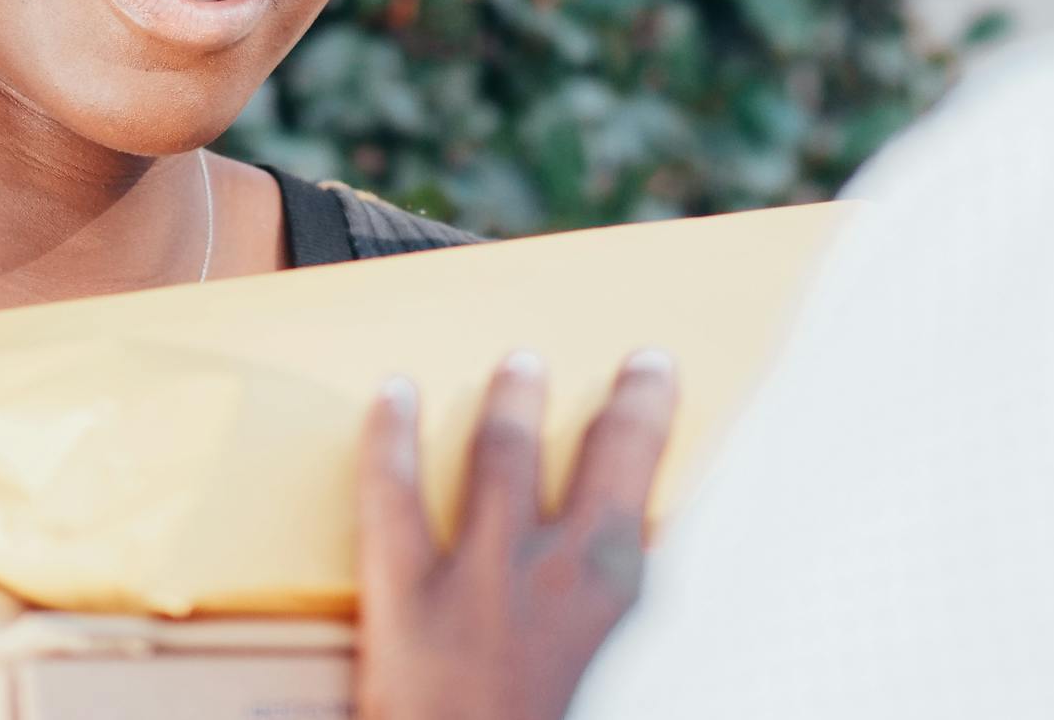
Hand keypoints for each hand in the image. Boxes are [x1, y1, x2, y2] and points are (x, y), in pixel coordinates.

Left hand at [356, 349, 679, 719]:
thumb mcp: (629, 688)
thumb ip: (634, 643)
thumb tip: (638, 598)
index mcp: (627, 605)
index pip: (659, 493)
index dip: (659, 423)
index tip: (662, 379)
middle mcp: (563, 574)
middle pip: (604, 459)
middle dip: (623, 406)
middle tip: (632, 368)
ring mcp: (481, 578)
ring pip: (502, 459)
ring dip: (514, 405)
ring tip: (521, 365)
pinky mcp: (405, 598)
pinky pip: (393, 497)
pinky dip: (392, 438)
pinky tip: (392, 394)